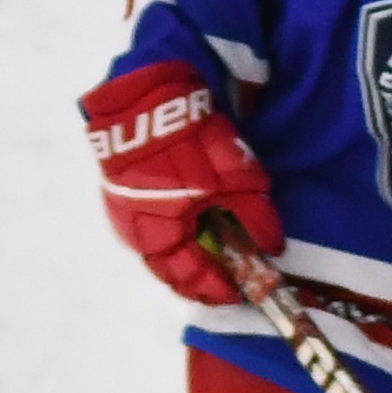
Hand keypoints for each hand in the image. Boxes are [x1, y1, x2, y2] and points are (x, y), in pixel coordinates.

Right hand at [81, 60, 278, 303]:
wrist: (146, 98)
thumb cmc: (194, 140)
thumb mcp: (238, 177)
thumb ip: (256, 216)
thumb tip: (273, 248)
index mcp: (165, 230)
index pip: (189, 277)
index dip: (215, 289)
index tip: (238, 293)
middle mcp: (137, 228)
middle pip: (168, 270)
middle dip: (196, 281)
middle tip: (223, 285)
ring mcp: (122, 210)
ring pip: (153, 252)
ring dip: (180, 261)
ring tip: (207, 263)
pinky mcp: (118, 193)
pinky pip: (143, 230)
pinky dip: (166, 239)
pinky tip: (184, 234)